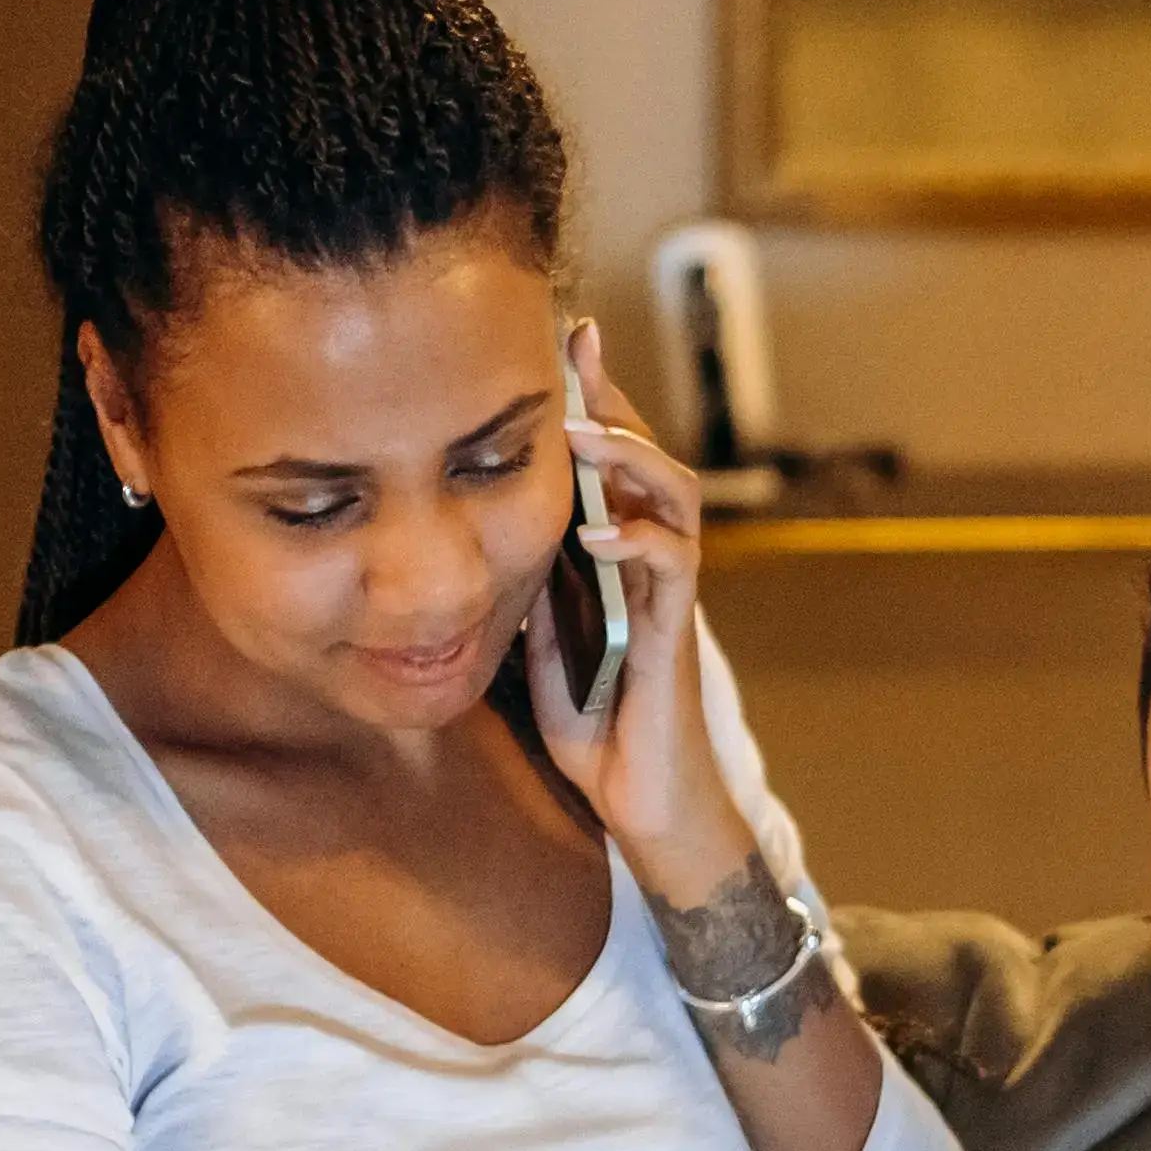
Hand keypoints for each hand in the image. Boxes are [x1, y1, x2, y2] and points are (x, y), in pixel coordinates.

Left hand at [523, 322, 754, 897]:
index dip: (586, 402)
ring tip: (587, 434)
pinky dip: (639, 541)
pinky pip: (671, 570)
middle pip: (646, 457)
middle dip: (611, 399)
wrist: (646, 807)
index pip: (605, 464)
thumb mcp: (537, 647)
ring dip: (632, 458)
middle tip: (576, 346)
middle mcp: (647, 564)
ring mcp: (666, 597)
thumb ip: (524, 590)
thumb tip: (476, 540)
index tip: (555, 343)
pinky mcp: (674, 637)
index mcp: (613, 558)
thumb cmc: (597, 731)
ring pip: (673, 498)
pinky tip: (599, 530)